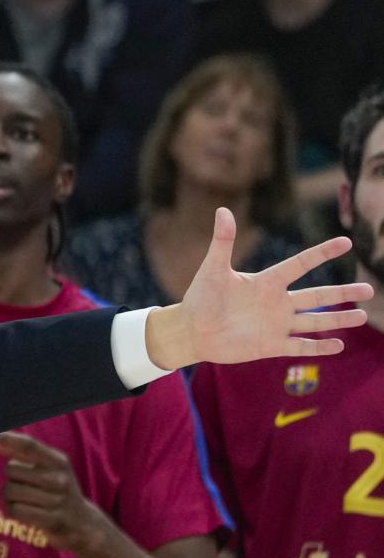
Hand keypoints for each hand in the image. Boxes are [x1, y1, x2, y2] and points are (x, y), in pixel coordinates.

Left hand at [0, 431, 109, 553]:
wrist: (82, 523)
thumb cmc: (56, 490)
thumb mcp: (49, 468)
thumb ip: (22, 453)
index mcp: (58, 461)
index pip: (29, 445)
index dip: (7, 439)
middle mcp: (60, 478)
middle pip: (10, 470)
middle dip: (10, 478)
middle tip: (26, 487)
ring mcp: (57, 500)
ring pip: (9, 491)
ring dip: (10, 497)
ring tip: (26, 500)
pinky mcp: (51, 519)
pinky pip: (15, 510)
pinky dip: (13, 510)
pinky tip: (25, 512)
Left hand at [146, 208, 373, 369]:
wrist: (191, 330)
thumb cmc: (200, 297)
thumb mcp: (213, 269)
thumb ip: (222, 241)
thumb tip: (223, 210)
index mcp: (266, 282)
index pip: (300, 264)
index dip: (322, 253)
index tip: (346, 242)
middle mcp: (277, 302)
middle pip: (317, 295)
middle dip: (343, 293)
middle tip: (369, 289)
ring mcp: (276, 325)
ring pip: (314, 321)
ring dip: (338, 319)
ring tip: (362, 317)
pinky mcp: (270, 345)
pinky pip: (299, 346)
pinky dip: (318, 346)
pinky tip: (339, 344)